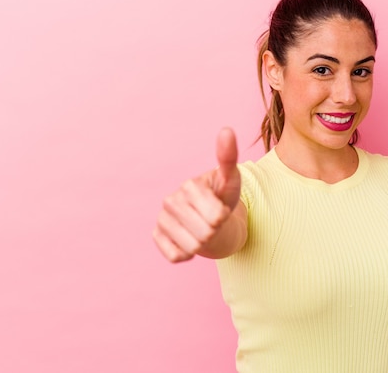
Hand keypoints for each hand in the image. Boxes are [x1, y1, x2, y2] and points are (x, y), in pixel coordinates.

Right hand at [153, 128, 240, 262]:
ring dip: (203, 245)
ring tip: (202, 231)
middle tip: (212, 222)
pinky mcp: (156, 237)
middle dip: (214, 232)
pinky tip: (189, 241)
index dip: (223, 218)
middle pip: (204, 234)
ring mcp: (161, 219)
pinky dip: (187, 254)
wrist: (211, 220)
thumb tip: (226, 130)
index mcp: (188, 186)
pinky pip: (176, 256)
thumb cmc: (222, 199)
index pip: (216, 217)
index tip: (220, 209)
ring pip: (192, 248)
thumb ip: (228, 157)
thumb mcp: (231, 180)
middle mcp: (169, 201)